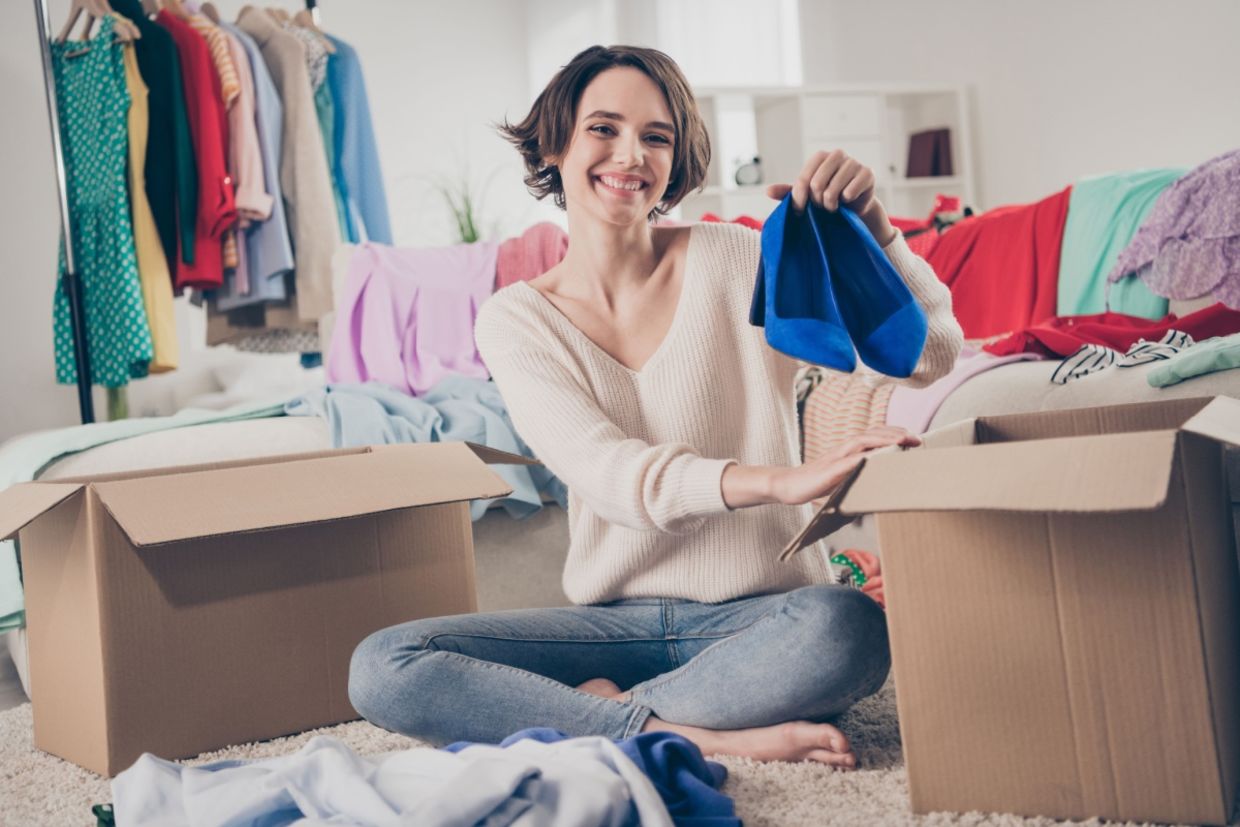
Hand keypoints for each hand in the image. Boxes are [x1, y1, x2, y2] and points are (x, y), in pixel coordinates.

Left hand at [766, 150, 896, 245]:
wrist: (853, 207)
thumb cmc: (827, 197)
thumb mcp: (806, 195)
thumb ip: (788, 192)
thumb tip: (767, 190)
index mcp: (820, 157)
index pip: (803, 178)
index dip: (799, 198)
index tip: (800, 210)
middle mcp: (837, 155)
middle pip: (817, 184)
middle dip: (816, 201)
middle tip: (821, 207)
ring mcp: (853, 163)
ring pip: (834, 189)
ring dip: (831, 204)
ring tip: (833, 206)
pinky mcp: (867, 173)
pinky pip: (851, 190)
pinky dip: (846, 200)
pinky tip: (847, 201)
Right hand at [772, 426, 919, 505]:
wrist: (788, 485)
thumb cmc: (815, 484)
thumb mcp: (842, 479)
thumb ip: (858, 476)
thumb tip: (878, 486)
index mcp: (847, 451)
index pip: (874, 435)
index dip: (894, 433)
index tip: (914, 437)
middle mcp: (843, 449)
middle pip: (873, 433)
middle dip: (897, 433)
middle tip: (918, 438)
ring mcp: (836, 457)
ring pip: (863, 441)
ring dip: (885, 439)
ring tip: (904, 440)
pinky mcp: (829, 469)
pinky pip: (849, 460)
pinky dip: (866, 456)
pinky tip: (880, 456)